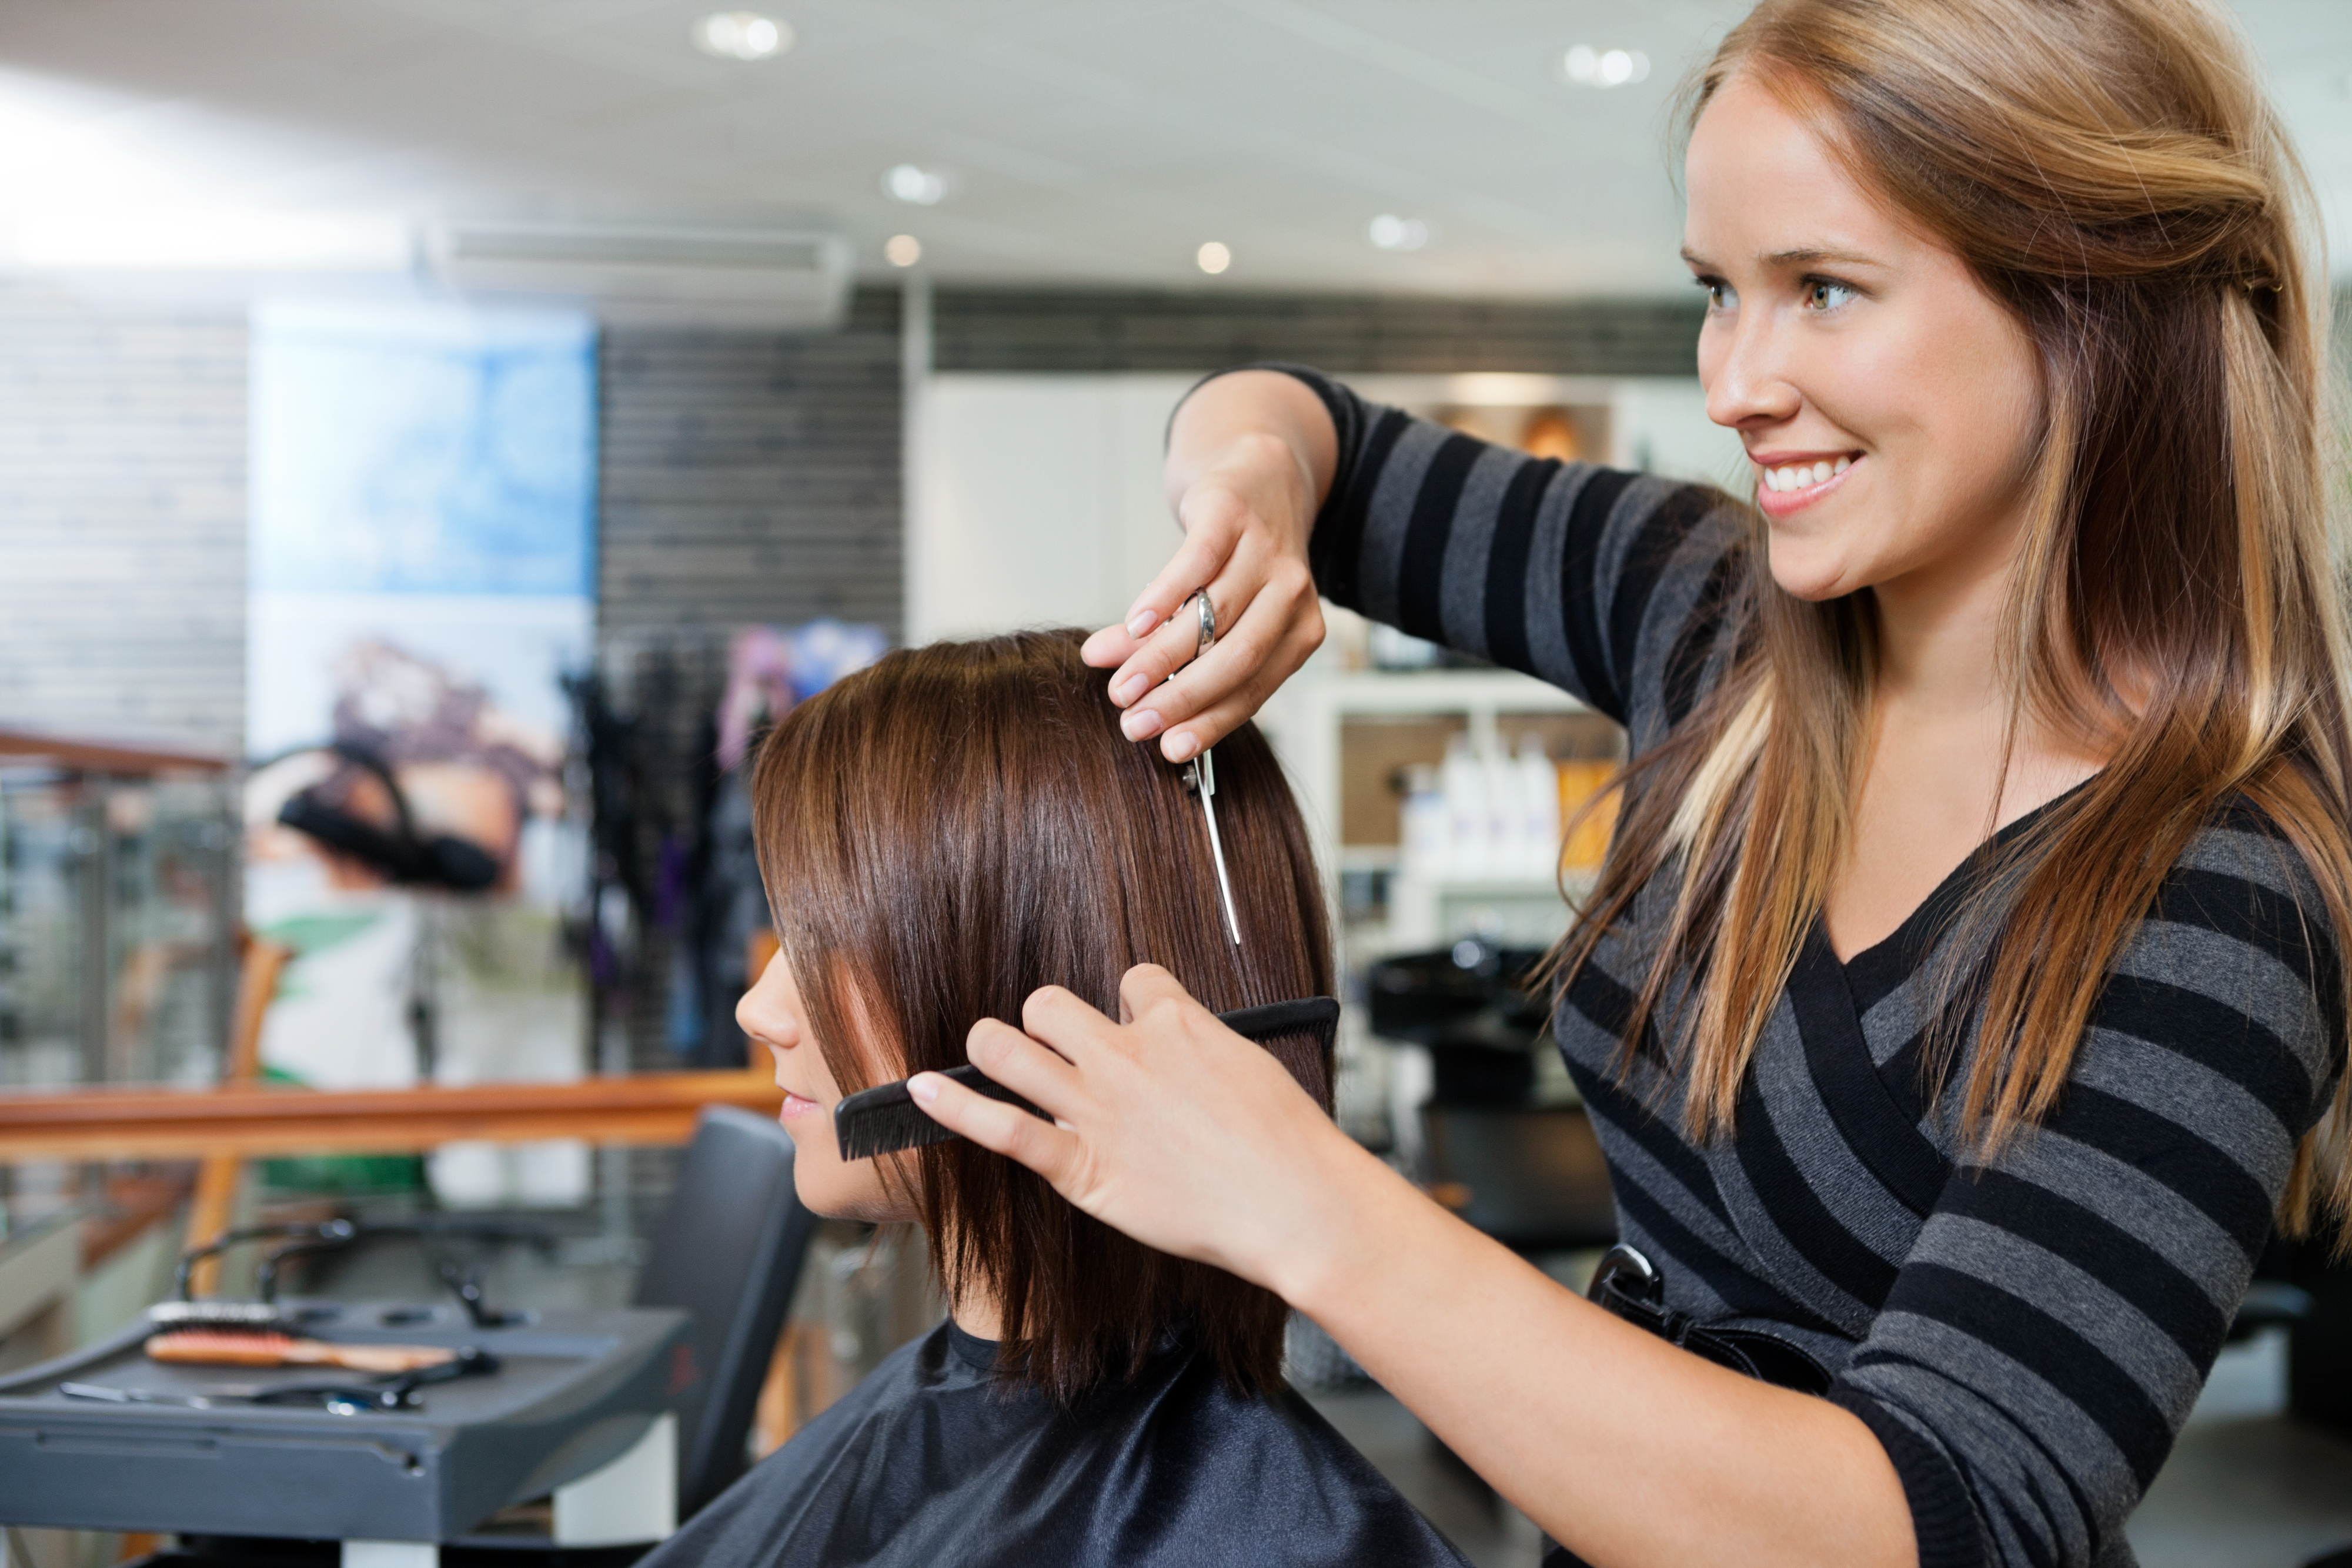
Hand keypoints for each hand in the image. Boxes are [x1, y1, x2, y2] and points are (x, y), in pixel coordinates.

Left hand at [906, 964, 1373, 1298]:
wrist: (1293, 1200)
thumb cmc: (1287, 1141)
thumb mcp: (1251, 1063)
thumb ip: (1201, 1044)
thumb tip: (1178, 1035)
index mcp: (1176, 1021)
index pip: (1131, 980)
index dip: (1128, 1005)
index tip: (1134, 1030)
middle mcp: (1127, 1053)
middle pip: (1051, 1003)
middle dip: (1045, 1019)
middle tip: (1053, 1046)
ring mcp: (1098, 1106)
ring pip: (1012, 1046)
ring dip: (992, 1044)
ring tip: (987, 1051)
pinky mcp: (1082, 1164)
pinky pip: (1002, 1126)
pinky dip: (953, 1106)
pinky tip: (920, 1092)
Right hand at [1082, 371, 1335, 762]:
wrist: (1262, 473)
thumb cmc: (1240, 561)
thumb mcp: (1220, 612)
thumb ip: (1171, 648)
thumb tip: (1107, 674)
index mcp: (1299, 631)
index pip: (1253, 689)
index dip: (1209, 722)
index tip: (1167, 749)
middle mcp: (1291, 594)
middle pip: (1236, 659)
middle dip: (1181, 697)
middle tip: (1133, 721)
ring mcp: (1265, 552)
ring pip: (1211, 617)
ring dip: (1159, 657)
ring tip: (1117, 682)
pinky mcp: (1232, 515)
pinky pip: (1198, 564)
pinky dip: (1164, 597)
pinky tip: (1133, 624)